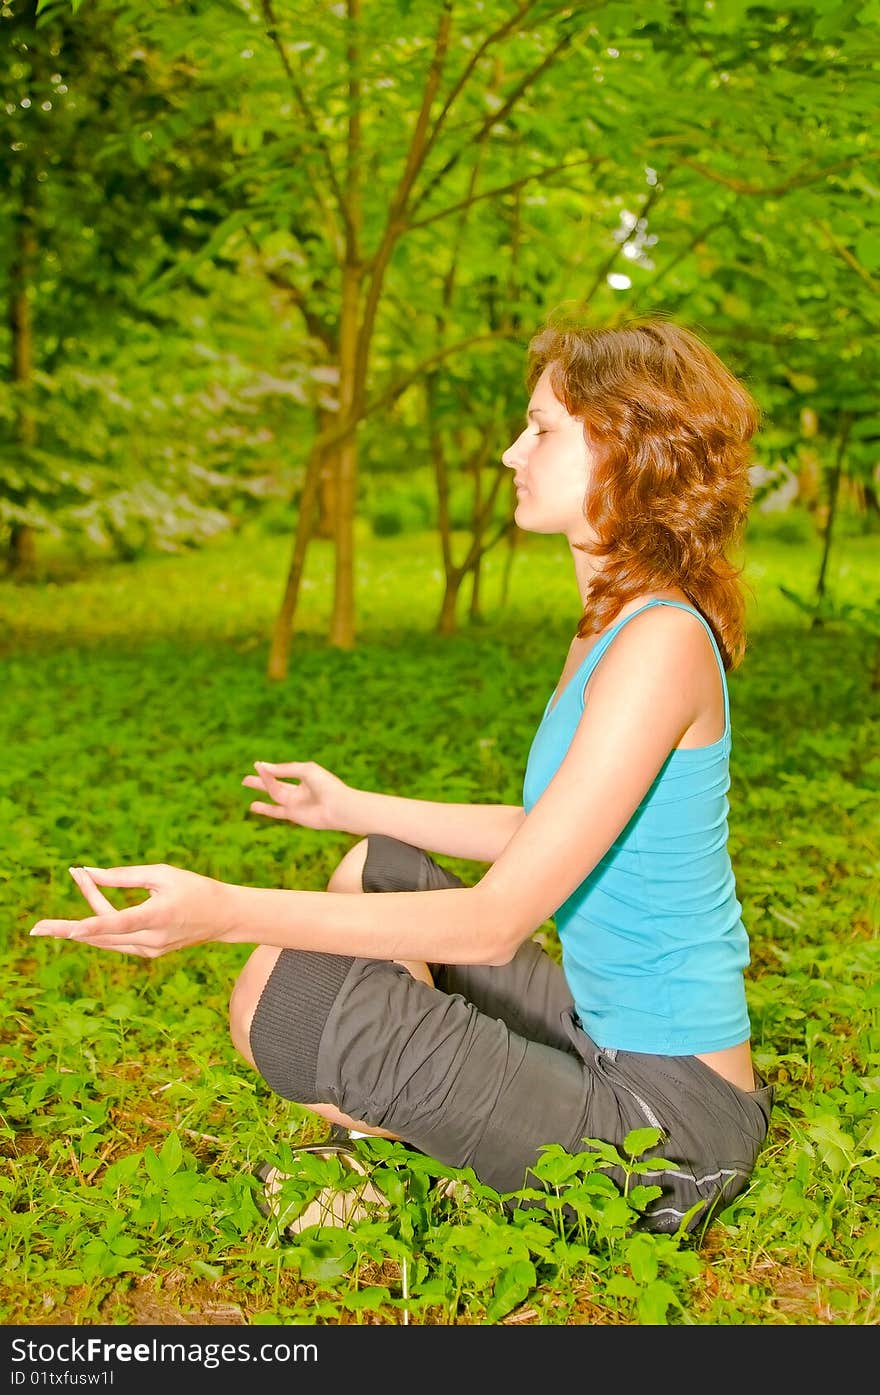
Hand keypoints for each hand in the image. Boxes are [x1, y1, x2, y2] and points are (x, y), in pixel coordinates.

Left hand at [29, 864, 232, 958]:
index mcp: (158, 917)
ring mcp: (149, 951)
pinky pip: (115, 943)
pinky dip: (99, 929)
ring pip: (105, 940)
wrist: (224, 917)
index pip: (119, 922)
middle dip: (67, 929)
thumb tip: (90, 873)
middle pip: (102, 935)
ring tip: (55, 916)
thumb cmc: (195, 888)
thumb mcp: (162, 873)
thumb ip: (125, 876)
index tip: (68, 929)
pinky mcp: (148, 954)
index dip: (91, 924)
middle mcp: (151, 940)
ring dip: (81, 925)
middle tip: (35, 928)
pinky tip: (84, 919)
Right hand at [242, 759, 351, 831]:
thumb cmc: (327, 785)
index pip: (284, 771)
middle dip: (262, 780)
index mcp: (305, 777)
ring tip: (246, 781)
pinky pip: (276, 811)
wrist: (338, 807)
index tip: (258, 764)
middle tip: (246, 778)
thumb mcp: (305, 770)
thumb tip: (262, 766)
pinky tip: (253, 806)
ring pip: (274, 794)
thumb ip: (284, 769)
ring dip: (261, 787)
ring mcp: (296, 803)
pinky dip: (265, 809)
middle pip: (276, 784)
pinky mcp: (294, 815)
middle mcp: (299, 791)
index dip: (272, 768)